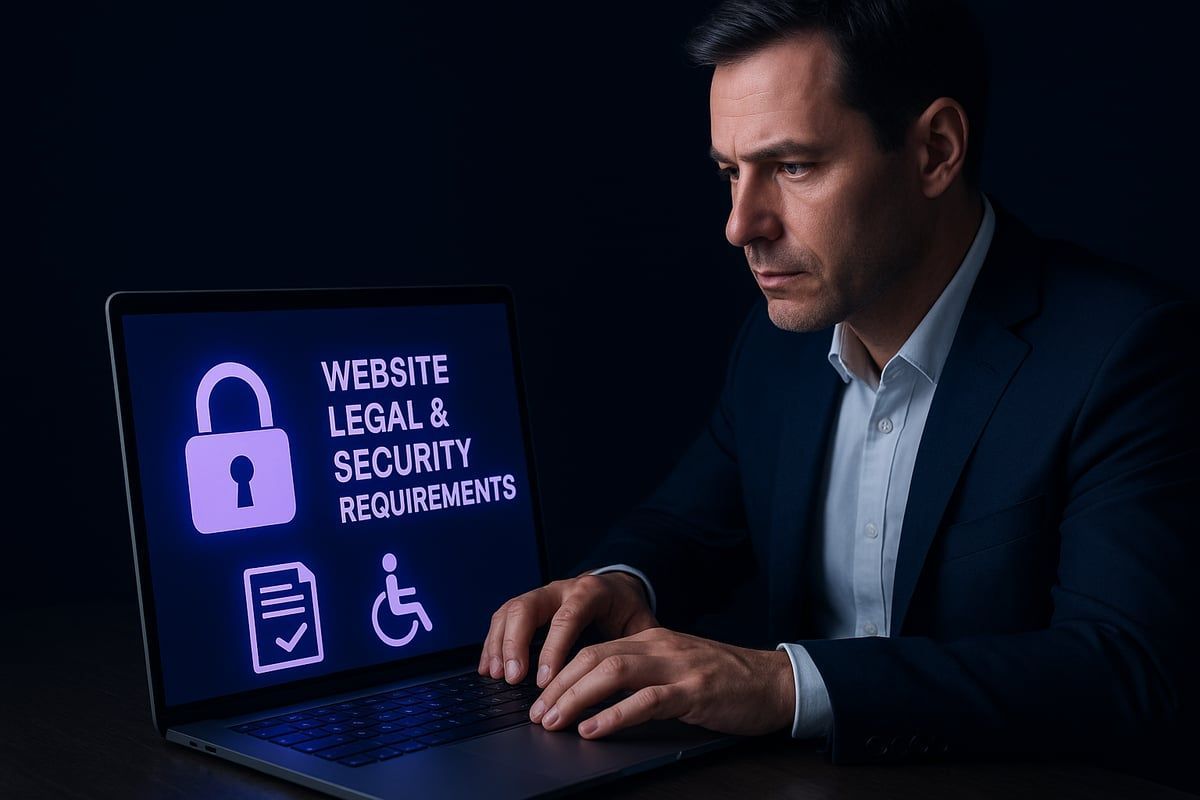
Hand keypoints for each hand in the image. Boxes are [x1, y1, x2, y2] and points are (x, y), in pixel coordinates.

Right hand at [478, 572, 658, 686]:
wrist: (618, 588)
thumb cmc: (628, 610)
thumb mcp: (640, 625)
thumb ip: (634, 648)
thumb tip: (626, 680)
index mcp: (591, 592)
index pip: (566, 617)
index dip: (553, 649)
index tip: (545, 680)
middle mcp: (561, 589)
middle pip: (527, 607)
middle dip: (515, 644)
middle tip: (511, 678)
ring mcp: (542, 595)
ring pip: (510, 611)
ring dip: (499, 644)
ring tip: (495, 675)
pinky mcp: (530, 605)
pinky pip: (504, 618)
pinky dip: (493, 642)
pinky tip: (488, 667)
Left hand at [528, 627, 794, 738]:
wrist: (775, 682)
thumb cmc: (726, 681)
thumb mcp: (676, 669)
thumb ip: (642, 677)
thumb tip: (596, 700)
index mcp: (651, 640)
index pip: (593, 650)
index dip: (561, 675)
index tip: (540, 699)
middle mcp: (659, 646)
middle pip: (594, 658)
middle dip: (559, 687)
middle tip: (537, 715)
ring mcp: (677, 667)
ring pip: (612, 673)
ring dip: (577, 698)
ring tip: (555, 722)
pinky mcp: (694, 691)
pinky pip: (647, 700)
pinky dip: (615, 715)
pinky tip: (593, 729)